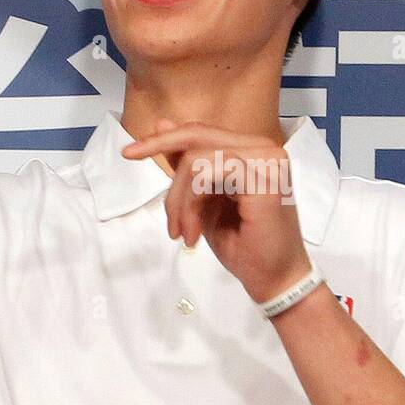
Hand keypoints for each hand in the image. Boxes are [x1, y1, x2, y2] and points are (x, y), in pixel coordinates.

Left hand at [121, 119, 311, 304]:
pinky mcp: (265, 179)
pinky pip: (208, 173)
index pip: (200, 132)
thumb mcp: (204, 199)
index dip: (163, 140)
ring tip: (184, 233)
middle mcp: (264, 147)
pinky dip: (192, 204)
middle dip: (170, 178)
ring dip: (180, 201)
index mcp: (251, 148)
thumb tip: (161, 124)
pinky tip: (194, 233)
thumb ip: (187, 163)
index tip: (129, 153)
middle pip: (196, 139)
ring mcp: (268, 160)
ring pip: (197, 159)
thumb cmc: (243, 243)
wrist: (275, 280)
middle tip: (165, 218)